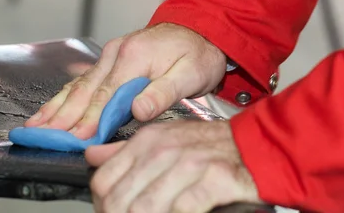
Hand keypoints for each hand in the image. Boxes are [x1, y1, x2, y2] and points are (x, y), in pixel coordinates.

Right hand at [24, 23, 227, 139]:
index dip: (89, 121)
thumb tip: (138, 110)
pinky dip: (65, 97)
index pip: (106, 96)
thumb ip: (162, 92)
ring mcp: (110, 55)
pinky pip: (83, 81)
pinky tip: (51, 109)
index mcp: (134, 57)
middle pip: (84, 91)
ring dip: (56, 107)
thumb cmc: (197, 54)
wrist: (199, 29)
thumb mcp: (190, 74)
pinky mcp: (110, 60)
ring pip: (78, 86)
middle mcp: (116, 53)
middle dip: (62, 117)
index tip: (74, 140)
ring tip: (34, 126)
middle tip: (41, 137)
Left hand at [87, 120, 260, 212]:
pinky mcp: (213, 179)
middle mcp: (162, 150)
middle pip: (119, 200)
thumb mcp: (162, 138)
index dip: (101, 206)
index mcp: (146, 141)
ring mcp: (188, 164)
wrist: (251, 145)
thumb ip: (124, 150)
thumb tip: (92, 156)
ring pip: (144, 208)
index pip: (102, 180)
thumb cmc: (206, 145)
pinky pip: (181, 209)